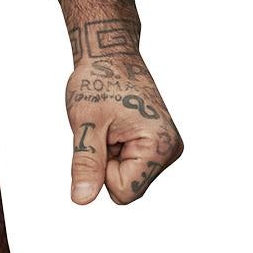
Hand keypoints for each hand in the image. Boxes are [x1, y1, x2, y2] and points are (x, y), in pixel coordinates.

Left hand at [64, 48, 183, 205]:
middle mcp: (170, 149)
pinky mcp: (159, 143)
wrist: (110, 53)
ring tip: (111, 126)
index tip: (104, 136)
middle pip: (128, 188)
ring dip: (113, 156)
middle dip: (109, 164)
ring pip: (129, 178)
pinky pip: (132, 164)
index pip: (124, 192)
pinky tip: (118, 126)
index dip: (103, 171)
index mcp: (159, 145)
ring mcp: (166, 147)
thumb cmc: (98, 81)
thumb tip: (82, 199)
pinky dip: (118, 150)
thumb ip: (87, 164)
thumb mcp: (87, 124)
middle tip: (106, 129)